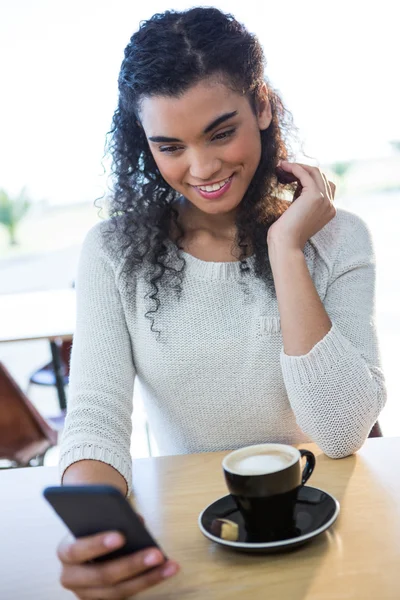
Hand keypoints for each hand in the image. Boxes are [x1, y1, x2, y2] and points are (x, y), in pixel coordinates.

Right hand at [57, 530, 179, 598]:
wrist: (88, 541)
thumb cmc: (94, 526)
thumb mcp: (97, 518)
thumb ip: (114, 517)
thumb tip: (138, 522)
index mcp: (65, 552)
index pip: (78, 550)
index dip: (98, 544)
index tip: (121, 536)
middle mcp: (71, 577)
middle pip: (102, 576)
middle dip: (132, 565)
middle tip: (156, 554)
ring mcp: (86, 594)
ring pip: (118, 592)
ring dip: (147, 578)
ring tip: (169, 565)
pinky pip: (126, 596)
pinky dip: (147, 582)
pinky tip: (165, 571)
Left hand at [268, 161, 335, 250]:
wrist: (286, 244)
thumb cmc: (286, 234)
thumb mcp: (298, 213)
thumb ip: (302, 200)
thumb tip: (297, 183)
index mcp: (329, 210)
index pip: (324, 184)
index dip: (308, 177)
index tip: (291, 175)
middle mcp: (330, 204)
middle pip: (321, 175)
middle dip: (302, 169)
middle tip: (284, 168)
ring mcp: (325, 199)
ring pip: (315, 172)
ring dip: (298, 166)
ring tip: (282, 166)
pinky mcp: (315, 196)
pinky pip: (306, 174)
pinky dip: (294, 167)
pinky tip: (284, 167)